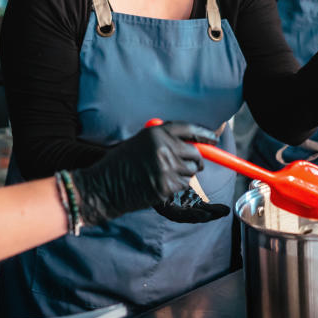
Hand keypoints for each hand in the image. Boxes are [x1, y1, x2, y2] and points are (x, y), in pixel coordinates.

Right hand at [69, 122, 215, 225]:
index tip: (214, 139)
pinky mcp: (166, 186)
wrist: (104, 186)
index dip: (204, 134)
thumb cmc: (120, 164)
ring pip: (190, 172)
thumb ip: (164, 141)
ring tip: (163, 177)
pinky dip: (175, 188)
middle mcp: (164, 147)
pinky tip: (158, 186)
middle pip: (196, 153)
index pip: (189, 129)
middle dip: (197, 161)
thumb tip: (193, 145)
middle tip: (192, 166)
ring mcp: (166, 167)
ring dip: (183, 176)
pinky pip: (182, 186)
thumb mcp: (140, 142)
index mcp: (157, 132)